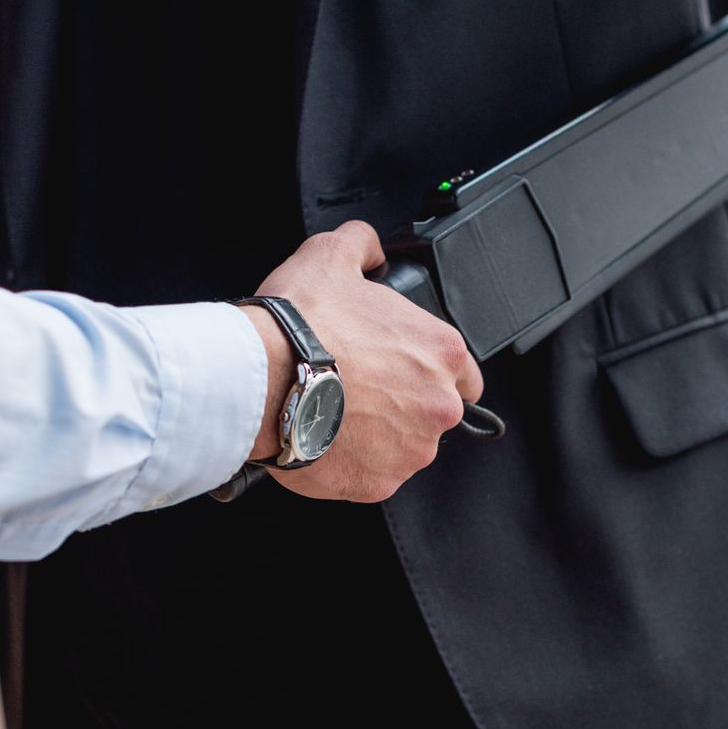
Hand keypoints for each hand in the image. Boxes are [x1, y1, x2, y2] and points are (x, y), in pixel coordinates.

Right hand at [240, 221, 483, 502]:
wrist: (262, 379)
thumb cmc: (300, 324)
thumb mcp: (331, 254)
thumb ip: (362, 244)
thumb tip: (367, 246)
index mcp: (442, 351)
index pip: (465, 372)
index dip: (430, 368)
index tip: (401, 370)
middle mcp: (439, 405)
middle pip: (432, 410)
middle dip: (401, 403)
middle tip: (357, 387)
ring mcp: (411, 450)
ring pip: (404, 446)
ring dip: (378, 434)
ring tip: (335, 411)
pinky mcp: (379, 484)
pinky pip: (372, 475)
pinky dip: (352, 462)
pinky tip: (324, 436)